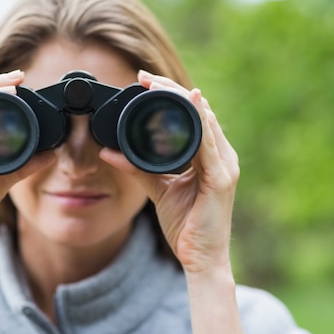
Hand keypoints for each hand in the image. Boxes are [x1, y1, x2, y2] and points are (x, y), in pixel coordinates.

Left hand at [100, 70, 239, 273]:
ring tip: (157, 84)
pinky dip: (201, 122)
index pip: (191, 116)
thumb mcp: (158, 189)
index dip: (170, 95)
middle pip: (198, 112)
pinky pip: (210, 145)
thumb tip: (109, 151)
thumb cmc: (186, 224)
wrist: (200, 258)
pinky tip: (191, 104)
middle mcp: (221, 156)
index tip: (143, 82)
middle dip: (171, 90)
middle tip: (144, 76)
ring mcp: (225, 166)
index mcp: (209, 156)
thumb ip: (137, 167)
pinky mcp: (222, 179)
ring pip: (204, 121)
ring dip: (181, 99)